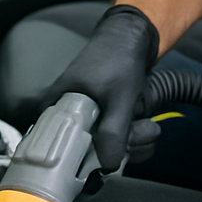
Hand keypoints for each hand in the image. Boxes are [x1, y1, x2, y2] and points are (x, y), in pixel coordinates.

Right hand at [44, 4, 159, 169]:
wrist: (132, 35)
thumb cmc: (118, 58)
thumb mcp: (118, 98)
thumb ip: (113, 132)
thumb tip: (108, 166)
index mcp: (56, 109)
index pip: (56, 151)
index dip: (83, 164)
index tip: (106, 162)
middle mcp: (66, 116)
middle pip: (88, 154)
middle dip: (119, 150)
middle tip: (136, 134)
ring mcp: (86, 119)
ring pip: (106, 148)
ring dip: (131, 143)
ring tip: (145, 125)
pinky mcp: (102, 119)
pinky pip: (115, 139)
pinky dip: (132, 137)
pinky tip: (144, 126)